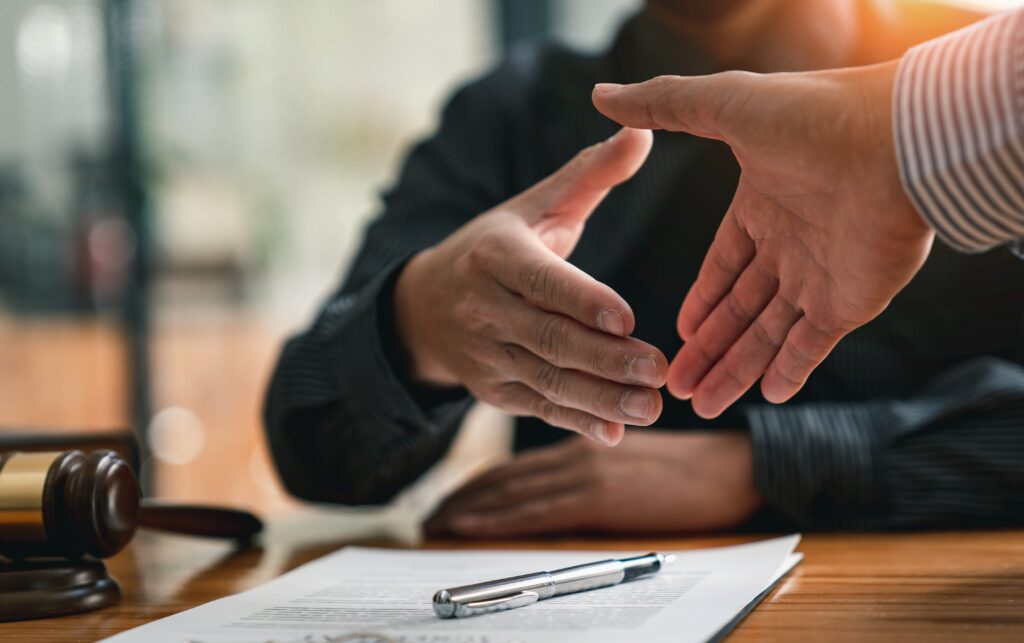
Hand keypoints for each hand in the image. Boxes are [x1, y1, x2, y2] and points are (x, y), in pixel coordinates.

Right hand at [394, 128, 666, 445]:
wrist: (426, 305)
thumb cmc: (496, 247)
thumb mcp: (534, 206)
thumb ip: (590, 175)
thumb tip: (643, 131)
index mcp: (496, 255)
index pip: (542, 281)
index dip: (582, 301)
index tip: (626, 318)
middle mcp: (485, 308)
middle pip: (549, 338)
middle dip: (605, 359)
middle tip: (659, 370)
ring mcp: (487, 354)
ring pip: (547, 380)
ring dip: (599, 399)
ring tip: (650, 408)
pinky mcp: (494, 390)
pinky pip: (538, 408)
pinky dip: (576, 423)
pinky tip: (615, 433)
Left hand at [424, 431, 761, 536]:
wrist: (732, 466)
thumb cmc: (693, 469)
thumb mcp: (635, 460)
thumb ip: (597, 467)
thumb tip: (565, 491)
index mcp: (584, 445)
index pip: (518, 467)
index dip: (479, 484)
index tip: (450, 501)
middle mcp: (576, 455)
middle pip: (504, 479)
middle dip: (463, 499)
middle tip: (429, 517)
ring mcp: (585, 475)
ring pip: (510, 494)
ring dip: (469, 511)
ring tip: (437, 525)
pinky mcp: (599, 497)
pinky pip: (536, 511)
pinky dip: (498, 519)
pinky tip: (473, 526)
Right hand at [593, 62, 933, 417]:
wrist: (894, 142)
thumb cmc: (812, 117)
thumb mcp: (724, 106)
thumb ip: (664, 105)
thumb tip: (602, 96)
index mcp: (762, 207)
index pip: (723, 266)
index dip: (700, 300)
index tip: (677, 333)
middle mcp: (791, 245)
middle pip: (740, 310)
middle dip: (707, 349)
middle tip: (672, 386)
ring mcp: (822, 276)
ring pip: (769, 335)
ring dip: (735, 370)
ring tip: (700, 405)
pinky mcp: (851, 301)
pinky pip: (814, 345)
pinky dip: (791, 371)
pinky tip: (764, 397)